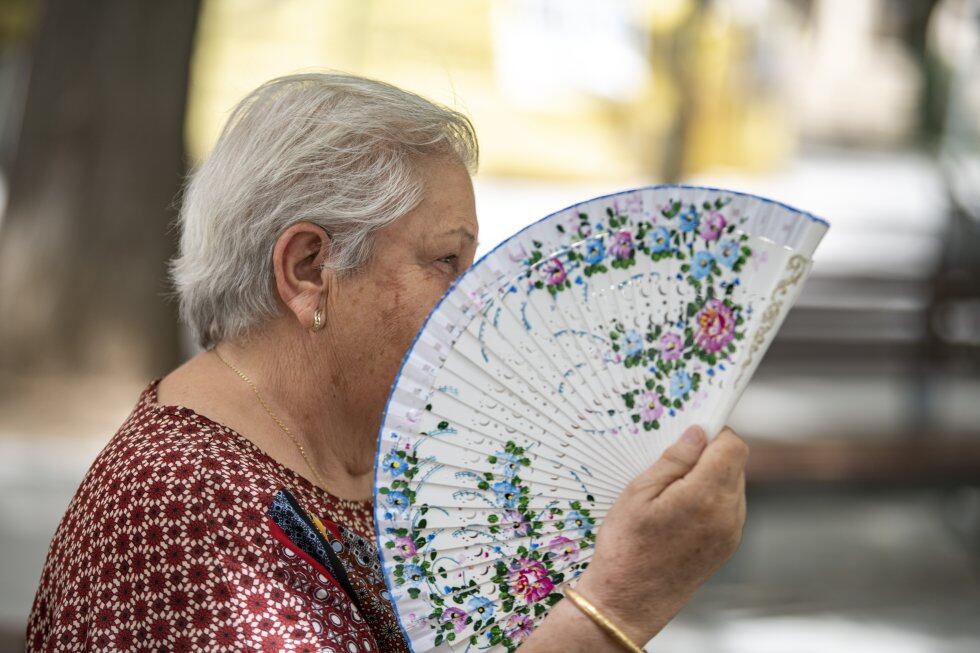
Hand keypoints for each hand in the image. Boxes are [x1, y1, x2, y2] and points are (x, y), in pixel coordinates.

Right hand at [573, 425, 748, 644]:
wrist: (628, 602)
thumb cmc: (626, 547)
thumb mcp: (638, 493)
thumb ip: (674, 460)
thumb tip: (699, 432)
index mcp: (705, 496)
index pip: (733, 446)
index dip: (714, 434)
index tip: (690, 435)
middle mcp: (727, 514)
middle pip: (735, 464)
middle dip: (709, 456)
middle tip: (672, 466)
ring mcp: (731, 533)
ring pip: (733, 485)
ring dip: (710, 478)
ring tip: (672, 494)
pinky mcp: (728, 546)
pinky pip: (729, 507)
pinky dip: (711, 500)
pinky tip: (680, 512)